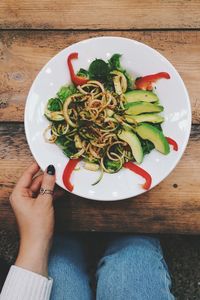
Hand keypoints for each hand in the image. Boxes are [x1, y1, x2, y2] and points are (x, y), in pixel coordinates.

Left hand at [9, 162, 55, 276]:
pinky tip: (61, 191)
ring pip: (41, 189)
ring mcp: (29, 203)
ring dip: (50, 185)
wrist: (38, 245)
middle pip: (35, 181)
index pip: (27, 175)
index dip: (36, 166)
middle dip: (46, 176)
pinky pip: (43, 196)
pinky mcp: (36, 208)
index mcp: (18, 194)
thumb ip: (48, 184)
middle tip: (58, 169)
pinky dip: (51, 193)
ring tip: (61, 179)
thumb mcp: (44, 201)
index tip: (45, 158)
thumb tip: (50, 170)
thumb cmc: (37, 226)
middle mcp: (22, 197)